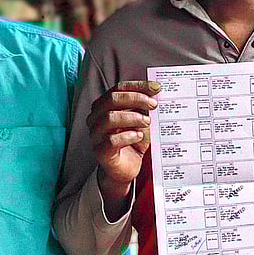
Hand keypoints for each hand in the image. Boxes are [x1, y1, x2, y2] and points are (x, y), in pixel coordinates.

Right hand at [89, 81, 159, 201]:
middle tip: (153, 105)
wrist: (126, 168)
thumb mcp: (141, 121)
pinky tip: (139, 136)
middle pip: (112, 99)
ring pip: (109, 118)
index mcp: (104, 105)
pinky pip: (111, 140)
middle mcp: (96, 117)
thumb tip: (157, 93)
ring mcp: (95, 134)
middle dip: (136, 99)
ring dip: (132, 117)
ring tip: (147, 122)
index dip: (138, 86)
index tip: (157, 88)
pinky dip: (128, 136)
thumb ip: (144, 108)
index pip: (119, 88)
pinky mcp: (100, 151)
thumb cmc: (132, 141)